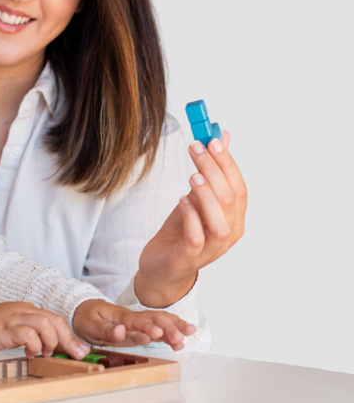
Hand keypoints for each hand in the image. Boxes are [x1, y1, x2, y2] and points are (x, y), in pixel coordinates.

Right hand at [0, 302, 89, 359]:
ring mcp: (16, 318)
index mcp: (29, 310)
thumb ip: (35, 333)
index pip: (55, 319)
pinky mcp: (7, 328)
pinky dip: (34, 345)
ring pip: (44, 323)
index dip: (69, 335)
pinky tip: (30, 353)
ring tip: (45, 352)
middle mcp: (25, 311)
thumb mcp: (18, 327)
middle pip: (54, 319)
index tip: (79, 350)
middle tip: (75, 354)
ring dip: (50, 341)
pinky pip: (27, 334)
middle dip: (68, 339)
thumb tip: (55, 347)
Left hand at [72, 299, 195, 350]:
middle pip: (153, 318)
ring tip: (189, 333)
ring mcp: (138, 322)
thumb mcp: (90, 325)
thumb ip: (106, 330)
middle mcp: (132, 317)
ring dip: (175, 326)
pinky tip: (182, 338)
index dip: (146, 327)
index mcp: (120, 315)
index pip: (135, 321)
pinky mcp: (141, 328)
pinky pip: (159, 327)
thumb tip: (121, 332)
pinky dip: (171, 331)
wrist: (85, 309)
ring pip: (160, 320)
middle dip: (168, 327)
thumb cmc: (87, 317)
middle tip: (180, 338)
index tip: (157, 333)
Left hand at [136, 130, 246, 306]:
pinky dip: (191, 217)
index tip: (212, 140)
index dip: (227, 163)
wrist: (162, 265)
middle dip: (213, 170)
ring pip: (220, 222)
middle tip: (196, 149)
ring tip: (191, 176)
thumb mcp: (195, 196)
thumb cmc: (182, 230)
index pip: (239, 187)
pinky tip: (182, 201)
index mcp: (234, 218)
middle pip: (230, 199)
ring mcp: (212, 249)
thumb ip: (209, 172)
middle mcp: (229, 234)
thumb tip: (221, 136)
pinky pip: (197, 237)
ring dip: (207, 195)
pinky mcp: (190, 257)